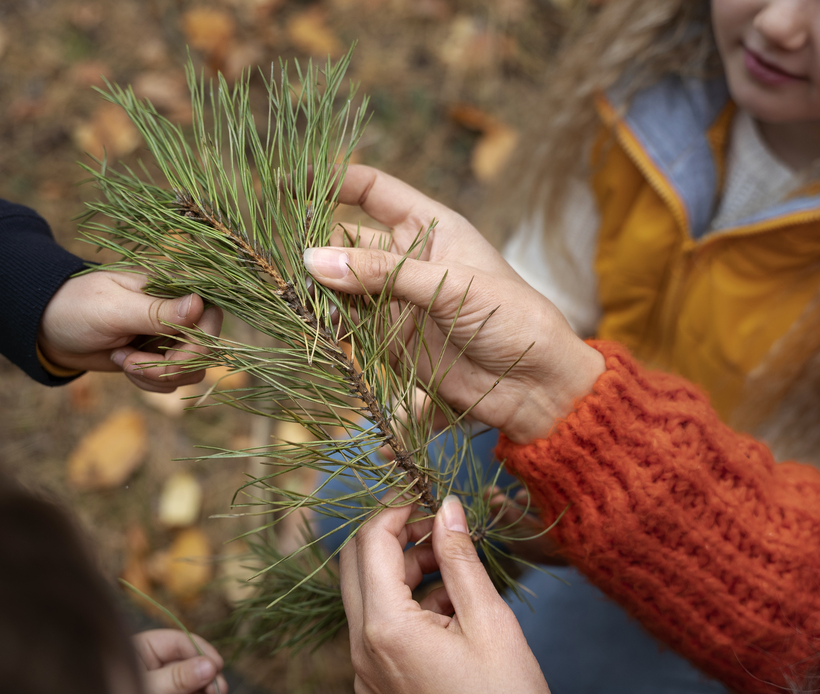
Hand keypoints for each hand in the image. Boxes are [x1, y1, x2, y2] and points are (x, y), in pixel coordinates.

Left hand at [38, 270, 222, 392]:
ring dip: (157, 377)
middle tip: (130, 362)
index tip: (166, 355)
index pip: (211, 317)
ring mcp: (169, 337)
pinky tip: (122, 363)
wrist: (46, 328)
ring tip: (122, 359)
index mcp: (172, 289)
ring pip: (191, 370)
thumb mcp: (114, 309)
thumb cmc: (76, 307)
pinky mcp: (158, 357)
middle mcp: (177, 312)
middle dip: (170, 367)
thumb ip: (158, 312)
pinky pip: (173, 381)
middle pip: (206, 351)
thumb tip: (200, 304)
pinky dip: (149, 382)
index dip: (198, 344)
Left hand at [132, 629, 227, 693]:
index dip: (202, 654)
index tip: (217, 667)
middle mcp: (155, 669)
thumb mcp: (147, 689)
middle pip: (194, 668)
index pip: (181, 643)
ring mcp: (161, 693)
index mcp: (145, 650)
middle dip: (202, 684)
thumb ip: (179, 678)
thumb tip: (211, 666)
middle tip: (217, 693)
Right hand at [302, 166, 604, 443]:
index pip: (371, 190)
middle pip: (346, 241)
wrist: (537, 385)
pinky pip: (350, 328)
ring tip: (292, 297)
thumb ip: (383, 275)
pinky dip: (329, 327)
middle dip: (315, 247)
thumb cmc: (513, 319)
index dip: (330, 181)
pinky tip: (313, 328)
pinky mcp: (392, 342)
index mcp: (431, 227)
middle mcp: (409, 259)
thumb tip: (313, 261)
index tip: (288, 184)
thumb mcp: (451, 287)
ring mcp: (398, 301)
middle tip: (282, 260)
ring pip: (342, 287)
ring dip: (318, 291)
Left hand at [341, 497, 564, 693]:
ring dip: (400, 572)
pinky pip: (375, 631)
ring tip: (455, 575)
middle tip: (439, 531)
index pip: (371, 544)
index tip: (430, 502)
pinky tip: (448, 612)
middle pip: (355, 567)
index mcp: (386, 629)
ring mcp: (365, 674)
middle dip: (393, 538)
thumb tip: (446, 507)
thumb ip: (460, 557)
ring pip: (365, 598)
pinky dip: (403, 607)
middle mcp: (362, 651)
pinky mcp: (376, 689)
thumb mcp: (490, 619)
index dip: (398, 511)